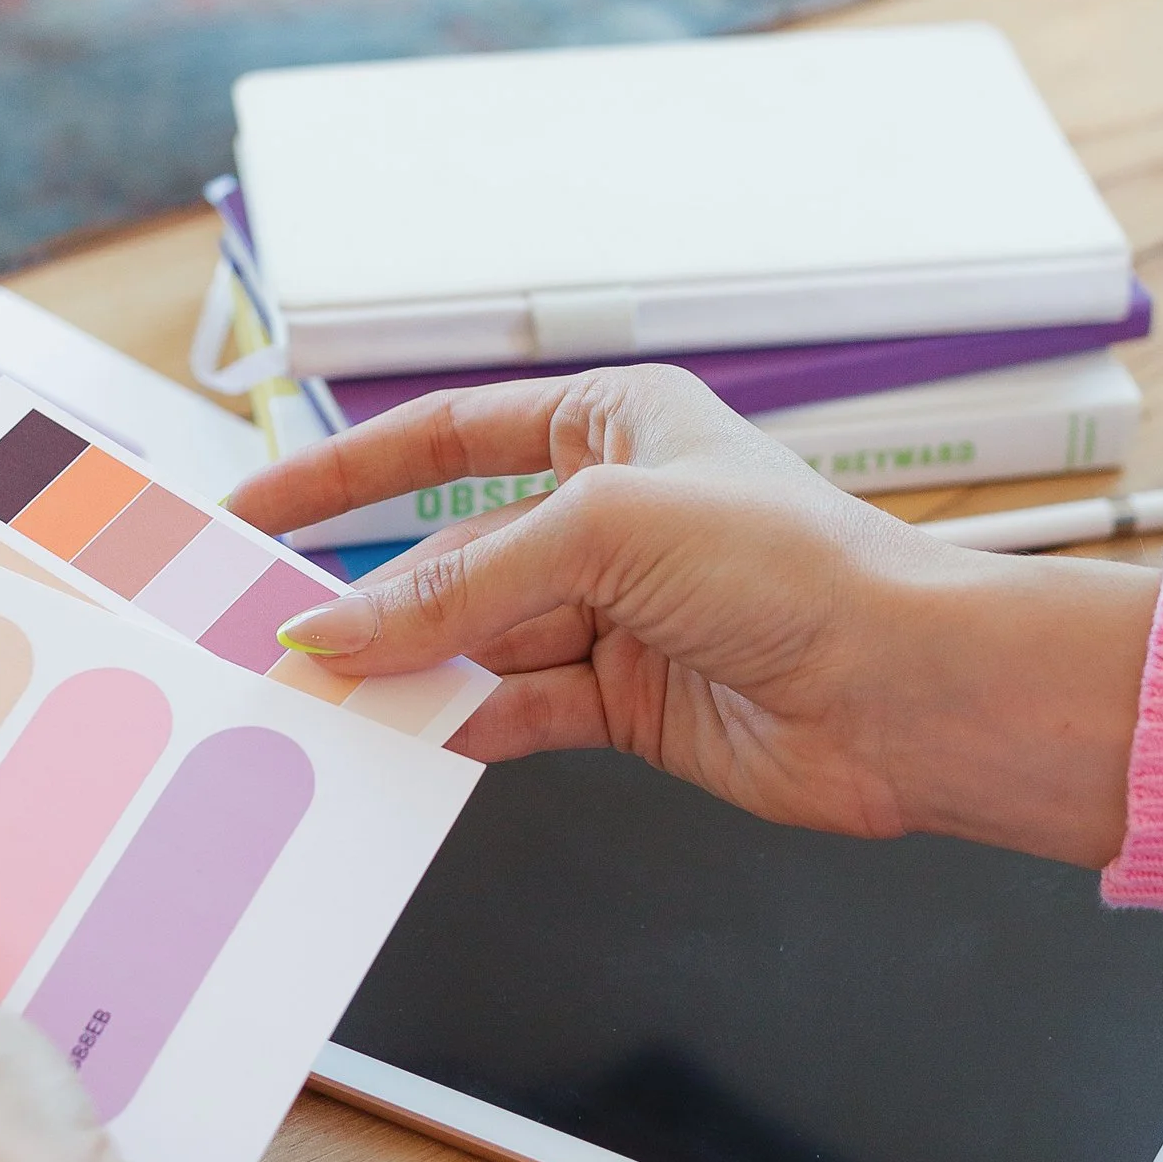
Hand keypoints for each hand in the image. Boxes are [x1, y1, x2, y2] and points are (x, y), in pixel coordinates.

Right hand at [229, 367, 1159, 865]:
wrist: (907, 692)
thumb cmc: (794, 567)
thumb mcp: (606, 534)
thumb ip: (461, 587)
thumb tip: (340, 634)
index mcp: (613, 424)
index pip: (444, 439)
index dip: (342, 473)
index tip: (254, 508)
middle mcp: (611, 515)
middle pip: (451, 554)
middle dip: (367, 596)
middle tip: (266, 633)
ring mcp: (618, 616)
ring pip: (473, 642)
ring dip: (402, 670)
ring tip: (311, 696)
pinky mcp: (628, 705)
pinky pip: (512, 708)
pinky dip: (454, 724)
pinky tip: (395, 737)